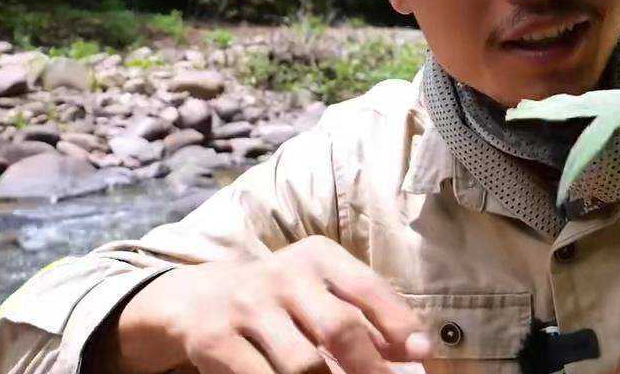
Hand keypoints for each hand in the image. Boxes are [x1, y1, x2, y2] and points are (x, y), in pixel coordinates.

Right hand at [98, 235, 429, 373]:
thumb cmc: (280, 298)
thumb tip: (410, 355)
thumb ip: (360, 313)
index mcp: (317, 256)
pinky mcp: (216, 340)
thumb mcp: (317, 289)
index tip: (422, 354)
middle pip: (338, 327)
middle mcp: (283, 275)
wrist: (197, 298)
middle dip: (371, 366)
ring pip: (303, 363)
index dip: (399, 323)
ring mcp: (248, 307)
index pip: (367, 288)